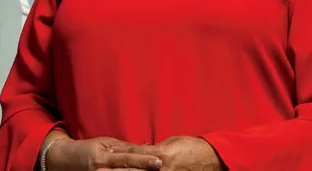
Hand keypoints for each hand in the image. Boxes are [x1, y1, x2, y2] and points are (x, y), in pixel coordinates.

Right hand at [47, 137, 163, 170]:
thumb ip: (123, 147)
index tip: (158, 161)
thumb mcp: (103, 143)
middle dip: (143, 169)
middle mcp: (101, 168)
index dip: (143, 159)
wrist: (61, 161)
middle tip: (159, 167)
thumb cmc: (86, 149)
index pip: (127, 157)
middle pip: (126, 170)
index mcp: (102, 156)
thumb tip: (145, 146)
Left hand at [110, 136, 224, 170]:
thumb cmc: (192, 148)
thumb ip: (155, 149)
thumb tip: (141, 150)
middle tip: (98, 170)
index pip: (134, 154)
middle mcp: (160, 168)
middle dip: (116, 170)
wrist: (212, 159)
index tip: (106, 153)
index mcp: (159, 154)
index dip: (119, 154)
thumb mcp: (170, 144)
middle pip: (132, 170)